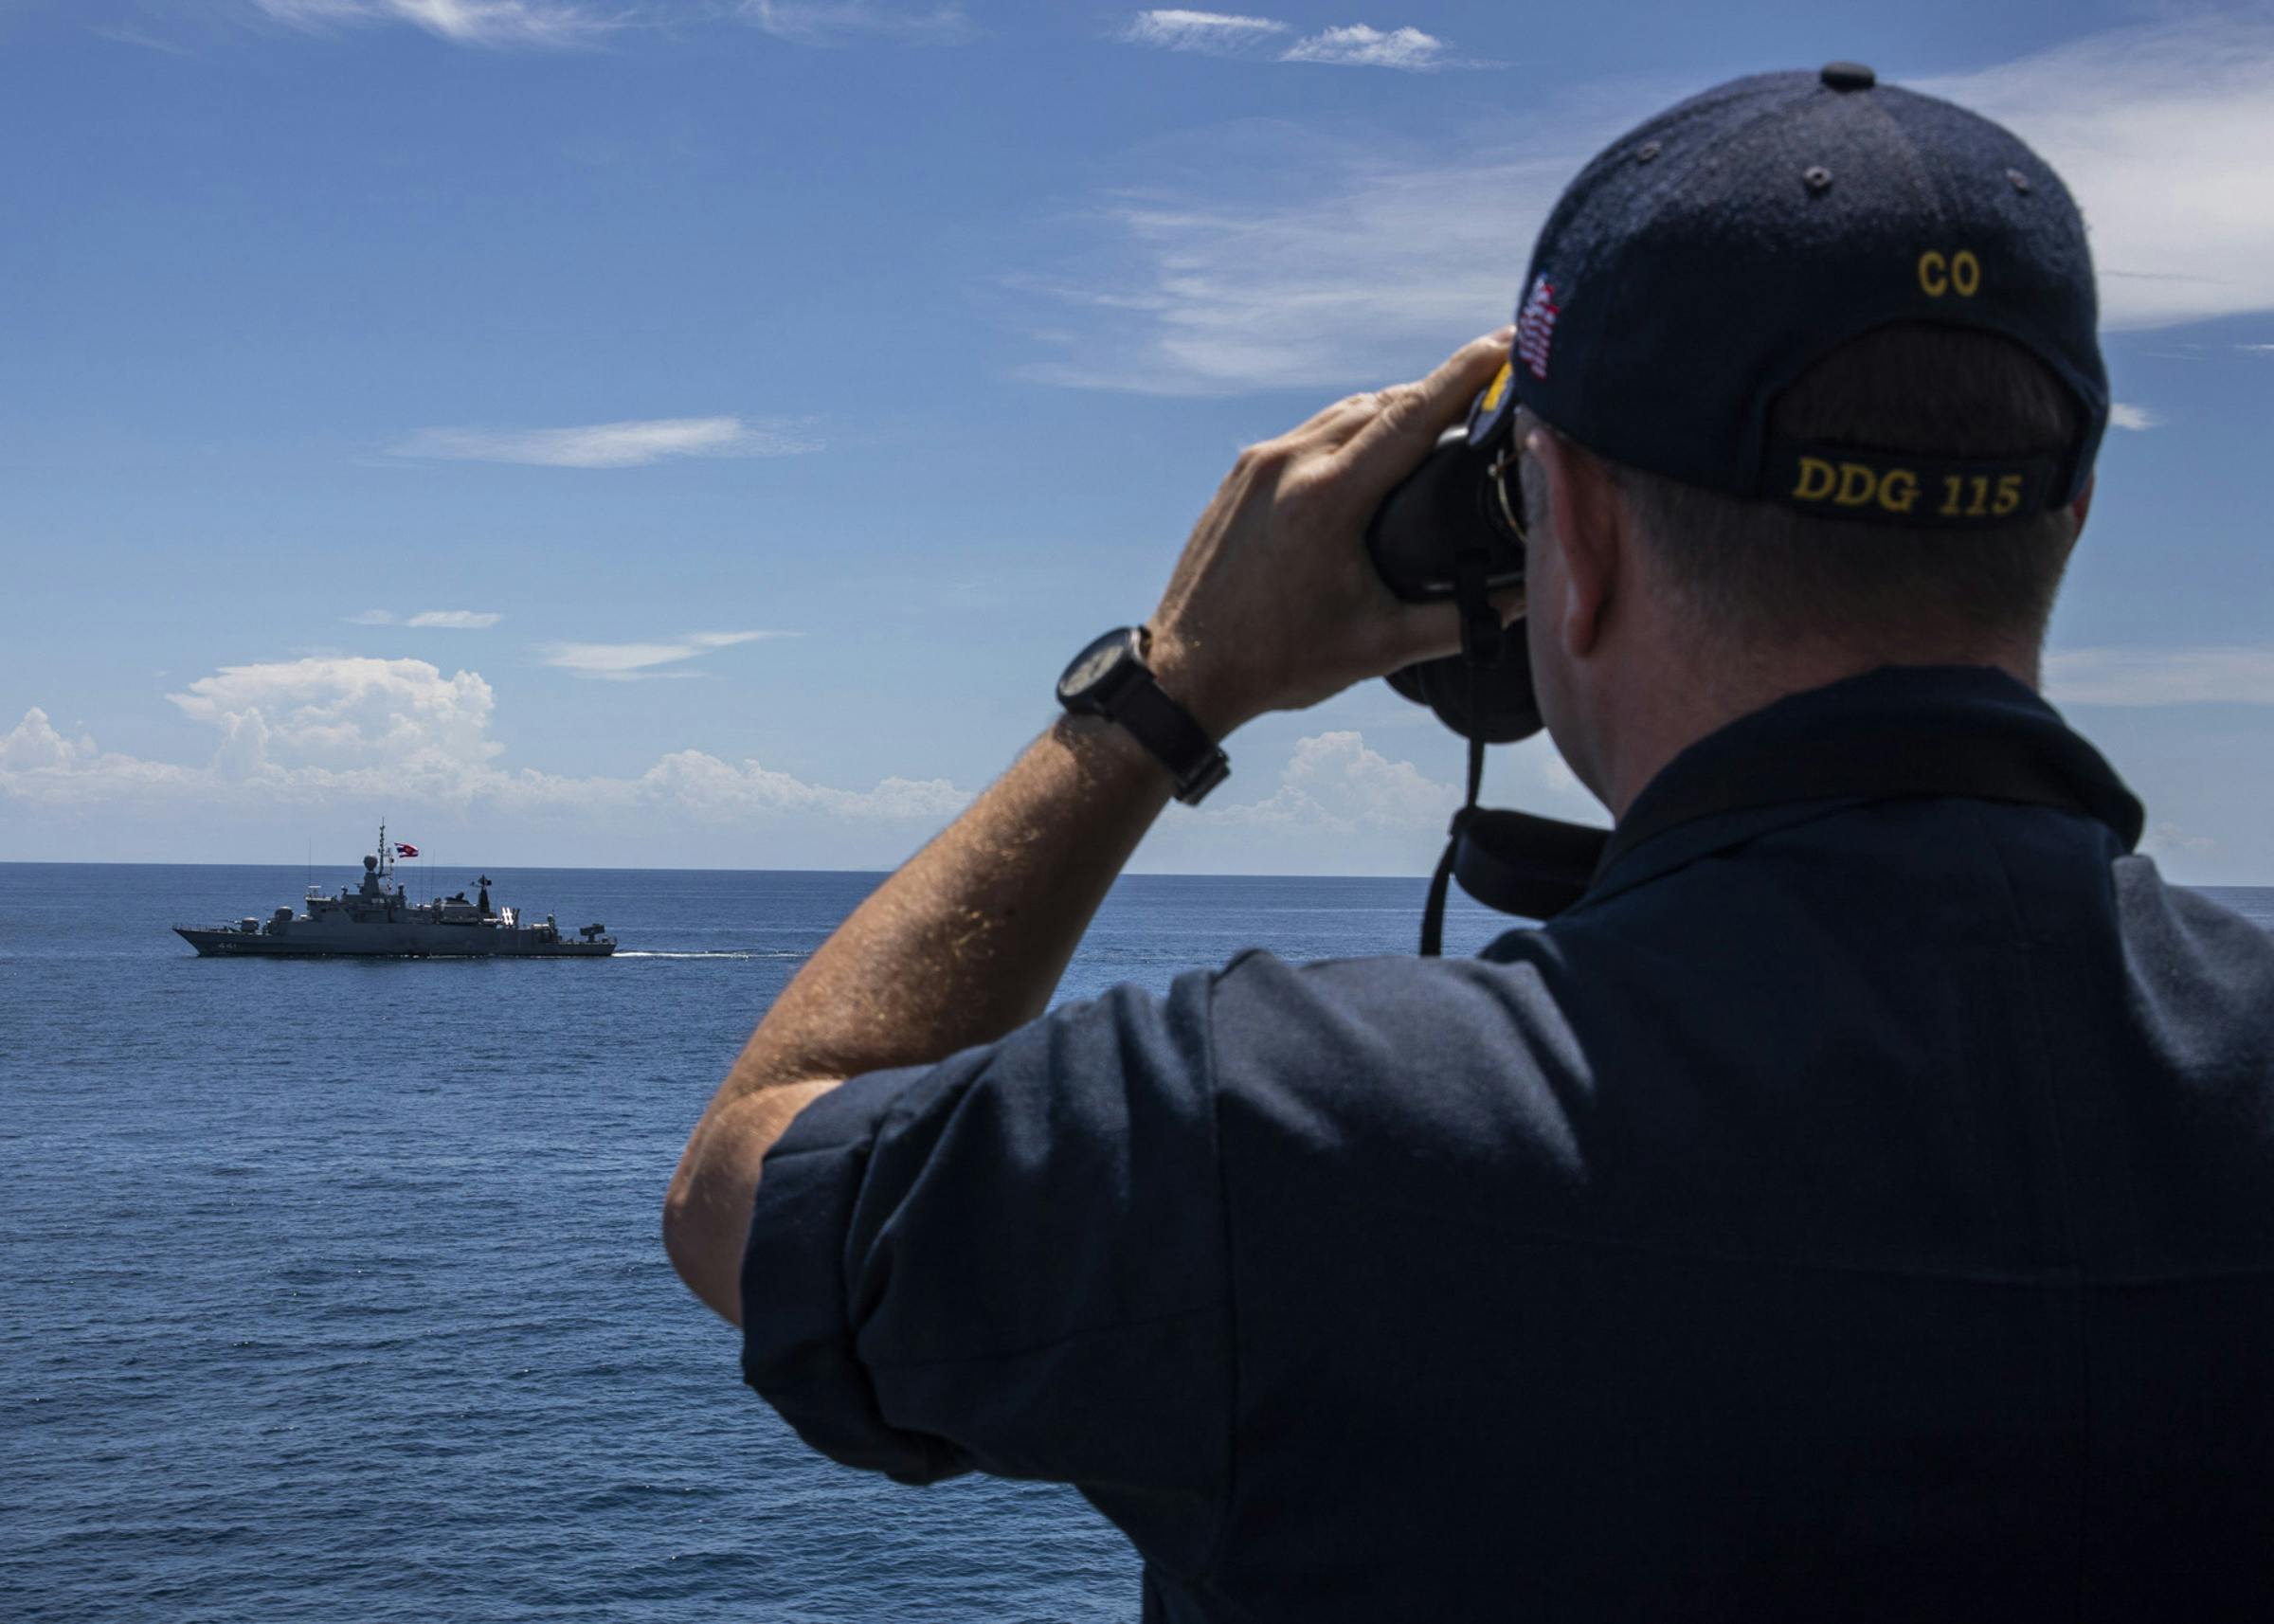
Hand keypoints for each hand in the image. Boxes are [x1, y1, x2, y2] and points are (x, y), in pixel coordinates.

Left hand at [1143, 329, 1522, 737]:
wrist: (1187, 672)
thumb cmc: (1280, 661)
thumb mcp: (1381, 646)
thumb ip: (1459, 620)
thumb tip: (1525, 598)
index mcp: (1327, 497)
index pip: (1414, 413)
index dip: (1468, 372)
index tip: (1510, 340)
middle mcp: (1289, 463)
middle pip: (1385, 403)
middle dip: (1443, 390)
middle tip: (1495, 387)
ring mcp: (1259, 463)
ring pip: (1345, 412)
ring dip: (1396, 408)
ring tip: (1445, 417)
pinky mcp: (1242, 473)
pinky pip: (1311, 431)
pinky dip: (1352, 429)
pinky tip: (1377, 448)